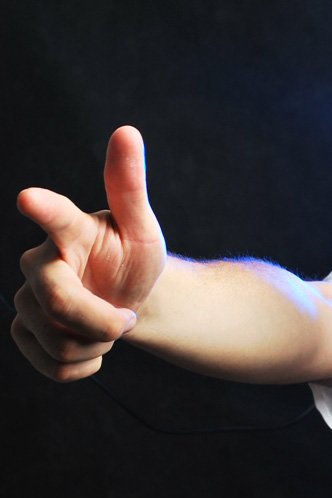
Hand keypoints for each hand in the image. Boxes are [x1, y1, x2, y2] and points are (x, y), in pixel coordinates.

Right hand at [11, 126, 166, 381]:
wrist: (128, 298)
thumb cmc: (132, 256)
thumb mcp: (142, 227)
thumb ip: (130, 186)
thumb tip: (127, 131)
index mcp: (69, 230)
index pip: (55, 216)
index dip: (44, 208)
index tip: (30, 197)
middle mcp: (37, 262)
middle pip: (57, 301)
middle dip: (102, 320)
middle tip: (126, 315)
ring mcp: (25, 299)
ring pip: (57, 340)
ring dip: (97, 343)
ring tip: (108, 325)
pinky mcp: (24, 332)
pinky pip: (55, 366)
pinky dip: (85, 365)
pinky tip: (93, 347)